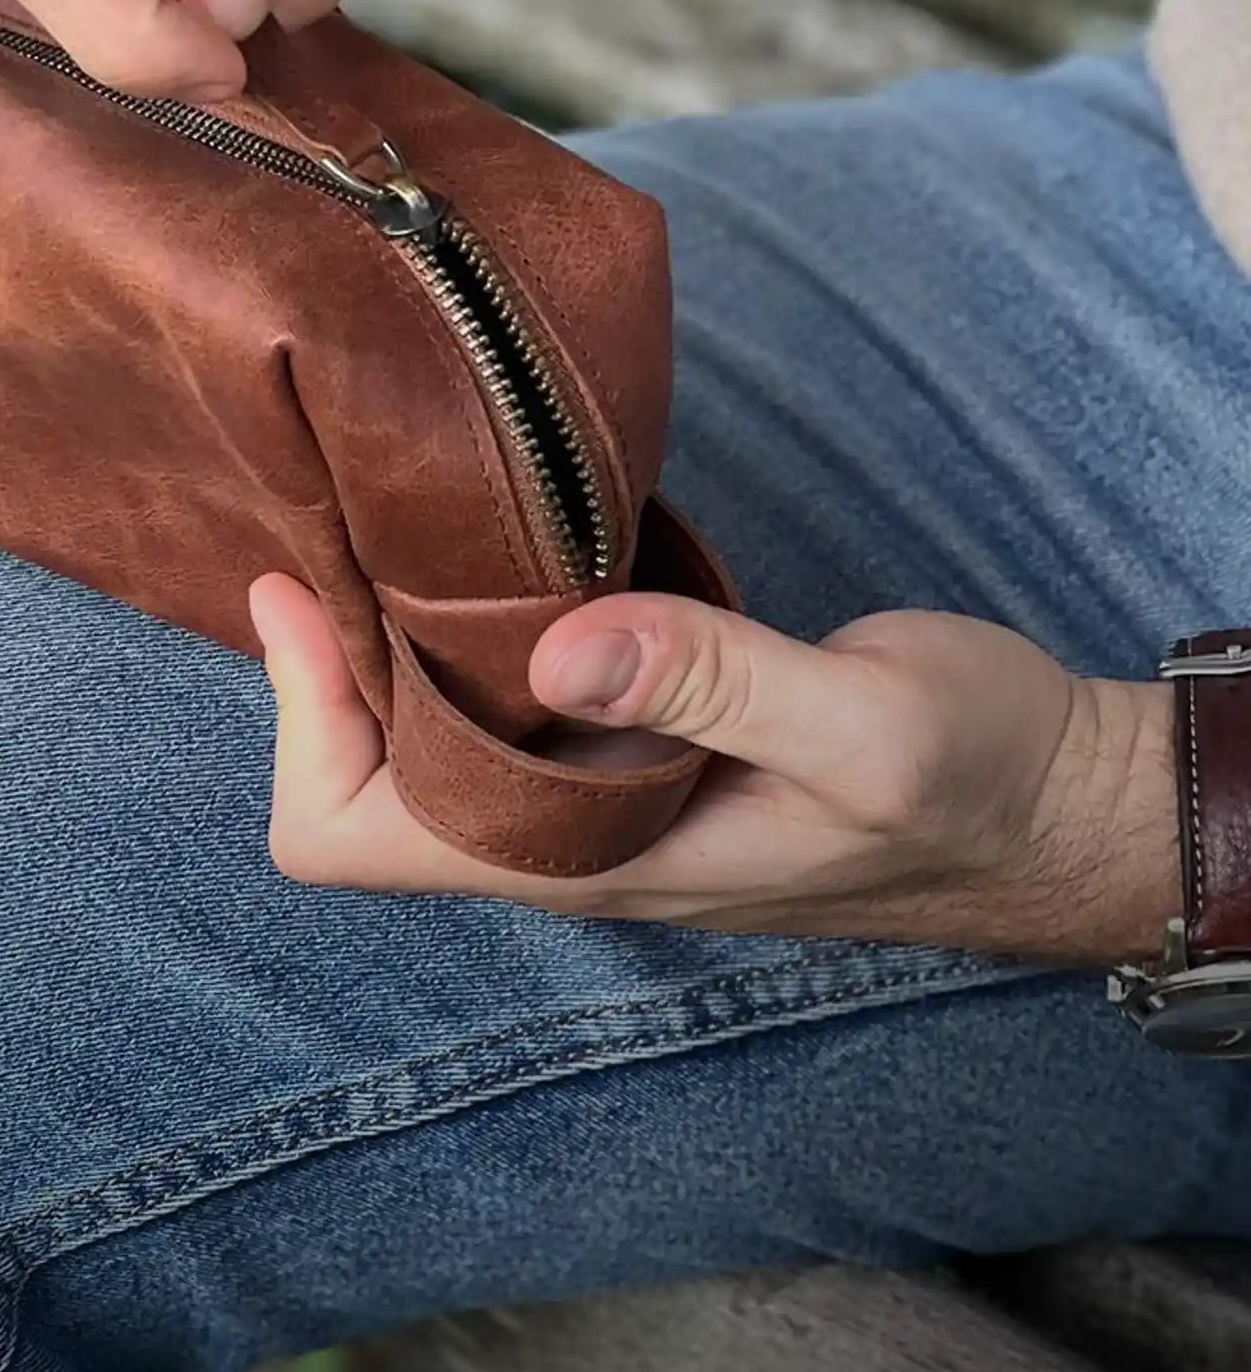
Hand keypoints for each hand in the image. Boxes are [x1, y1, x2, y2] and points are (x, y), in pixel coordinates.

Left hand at [247, 574, 1179, 966]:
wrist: (1066, 810)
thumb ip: (717, 681)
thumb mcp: (865, 724)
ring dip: (389, 640)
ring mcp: (609, 795)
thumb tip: (557, 649)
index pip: (359, 843)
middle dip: (323, 665)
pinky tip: (488, 540)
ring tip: (378, 514)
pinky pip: (510, 700)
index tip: (310, 597)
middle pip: (366, 786)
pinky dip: (470, 626)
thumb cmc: (981, 784)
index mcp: (596, 858)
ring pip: (432, 741)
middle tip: (326, 523)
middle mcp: (575, 838)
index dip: (305, 727)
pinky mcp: (651, 740)